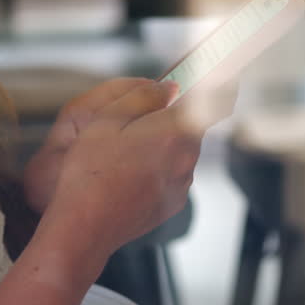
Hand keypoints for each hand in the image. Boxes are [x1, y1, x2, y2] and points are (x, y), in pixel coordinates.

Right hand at [40, 80, 204, 264]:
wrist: (86, 227)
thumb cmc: (91, 173)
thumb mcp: (107, 120)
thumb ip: (143, 97)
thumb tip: (169, 87)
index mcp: (174, 132)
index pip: (213, 100)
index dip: (217, 85)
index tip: (218, 77)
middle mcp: (186, 159)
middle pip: (189, 126)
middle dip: (170, 118)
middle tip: (135, 120)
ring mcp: (181, 184)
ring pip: (178, 151)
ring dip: (160, 145)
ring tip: (123, 153)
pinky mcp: (172, 203)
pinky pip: (170, 175)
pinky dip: (155, 168)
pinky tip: (126, 175)